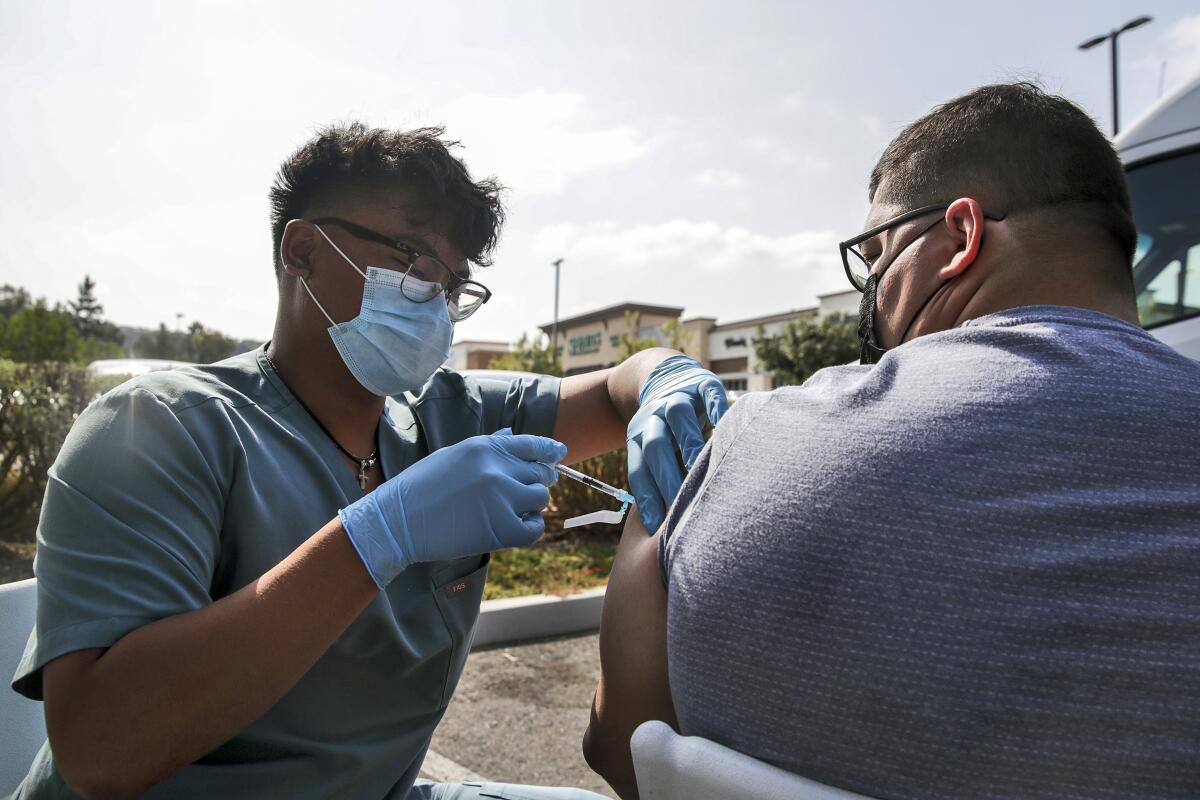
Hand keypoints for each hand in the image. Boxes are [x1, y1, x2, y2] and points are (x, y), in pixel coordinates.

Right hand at [339, 428, 566, 587]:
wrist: (397, 521)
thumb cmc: (422, 487)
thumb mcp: (454, 455)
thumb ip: (489, 446)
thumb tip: (513, 434)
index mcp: (486, 448)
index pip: (533, 445)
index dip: (550, 450)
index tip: (559, 455)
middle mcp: (498, 470)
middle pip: (541, 474)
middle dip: (537, 482)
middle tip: (525, 491)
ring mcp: (502, 500)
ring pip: (541, 500)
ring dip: (530, 505)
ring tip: (509, 511)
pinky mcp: (502, 530)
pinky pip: (534, 528)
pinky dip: (528, 528)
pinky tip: (512, 527)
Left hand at [626, 355, 727, 531]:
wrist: (662, 374)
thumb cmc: (666, 428)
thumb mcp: (657, 449)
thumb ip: (661, 478)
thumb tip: (666, 526)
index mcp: (638, 437)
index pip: (639, 470)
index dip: (647, 498)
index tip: (656, 526)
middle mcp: (653, 417)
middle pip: (655, 446)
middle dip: (666, 476)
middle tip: (680, 504)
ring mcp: (676, 398)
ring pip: (678, 418)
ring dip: (687, 441)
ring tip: (700, 467)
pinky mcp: (701, 383)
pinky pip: (707, 395)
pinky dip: (715, 408)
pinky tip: (724, 425)